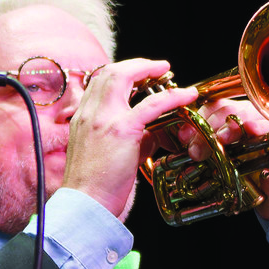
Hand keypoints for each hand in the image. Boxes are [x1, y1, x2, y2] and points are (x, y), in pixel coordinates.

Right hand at [59, 58, 196, 218]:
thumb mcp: (108, 155)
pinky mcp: (122, 131)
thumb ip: (131, 138)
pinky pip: (151, 105)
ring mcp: (104, 119)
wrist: (85, 204)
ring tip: (166, 71)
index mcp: (82, 119)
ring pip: (123, 76)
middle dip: (135, 64)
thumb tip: (155, 132)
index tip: (138, 74)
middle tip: (156, 67)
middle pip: (109, 71)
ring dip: (148, 69)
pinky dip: (172, 96)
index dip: (120, 73)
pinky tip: (186, 95)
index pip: (98, 82)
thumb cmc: (94, 186)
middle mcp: (89, 113)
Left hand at [172, 96, 268, 221]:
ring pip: (244, 114)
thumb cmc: (245, 180)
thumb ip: (202, 152)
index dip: (196, 119)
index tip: (182, 137)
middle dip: (207, 127)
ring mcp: (264, 125)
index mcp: (231, 119)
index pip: (211, 107)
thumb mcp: (219, 166)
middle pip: (225, 109)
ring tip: (220, 141)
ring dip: (229, 126)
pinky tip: (250, 130)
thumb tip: (182, 145)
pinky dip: (258, 126)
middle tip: (195, 151)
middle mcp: (247, 117)